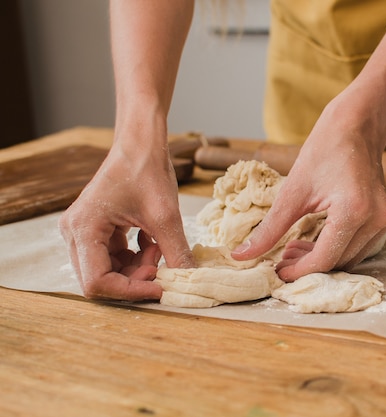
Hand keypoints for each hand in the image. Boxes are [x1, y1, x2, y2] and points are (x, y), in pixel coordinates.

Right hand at [59, 138, 192, 300]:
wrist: (141, 143)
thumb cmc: (147, 170)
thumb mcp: (166, 216)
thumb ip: (175, 252)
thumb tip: (189, 281)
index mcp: (83, 229)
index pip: (97, 282)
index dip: (130, 291)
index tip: (160, 287)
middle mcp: (75, 233)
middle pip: (100, 279)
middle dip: (134, 279)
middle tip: (160, 265)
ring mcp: (84, 231)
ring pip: (109, 270)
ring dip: (137, 267)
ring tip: (160, 247)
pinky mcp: (97, 230)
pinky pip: (114, 257)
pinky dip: (136, 256)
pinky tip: (152, 241)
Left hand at [231, 103, 385, 281]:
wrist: (356, 127)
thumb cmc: (324, 150)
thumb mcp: (292, 192)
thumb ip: (269, 229)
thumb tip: (241, 255)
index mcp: (353, 210)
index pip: (325, 258)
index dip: (299, 271)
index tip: (278, 272)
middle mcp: (375, 219)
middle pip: (338, 262)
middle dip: (308, 266)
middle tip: (281, 257)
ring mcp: (384, 220)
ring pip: (350, 259)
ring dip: (322, 260)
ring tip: (294, 248)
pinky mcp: (385, 219)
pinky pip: (358, 247)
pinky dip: (336, 249)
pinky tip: (314, 240)